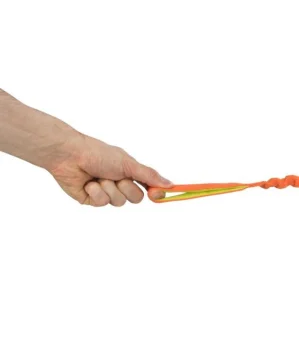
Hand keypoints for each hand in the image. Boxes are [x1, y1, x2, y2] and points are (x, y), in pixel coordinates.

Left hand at [48, 133, 172, 206]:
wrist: (70, 155)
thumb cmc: (98, 153)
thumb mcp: (128, 163)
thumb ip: (149, 175)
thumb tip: (170, 184)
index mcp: (130, 172)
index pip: (149, 187)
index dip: (154, 192)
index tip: (156, 194)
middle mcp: (120, 183)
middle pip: (135, 198)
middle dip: (127, 188)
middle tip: (117, 177)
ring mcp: (106, 192)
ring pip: (119, 202)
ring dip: (110, 188)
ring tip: (99, 177)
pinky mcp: (92, 200)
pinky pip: (103, 203)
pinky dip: (97, 192)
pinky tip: (88, 183)